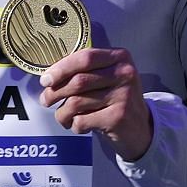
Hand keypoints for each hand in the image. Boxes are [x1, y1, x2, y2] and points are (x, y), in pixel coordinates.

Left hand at [39, 47, 153, 161]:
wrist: (140, 129)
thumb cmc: (115, 101)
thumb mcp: (108, 79)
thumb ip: (85, 72)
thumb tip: (49, 77)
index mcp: (120, 58)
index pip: (85, 57)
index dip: (61, 68)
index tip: (46, 79)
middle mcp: (124, 74)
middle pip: (78, 81)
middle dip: (55, 92)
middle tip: (46, 100)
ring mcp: (123, 96)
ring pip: (76, 102)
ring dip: (63, 113)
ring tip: (64, 117)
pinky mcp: (118, 117)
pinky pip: (82, 120)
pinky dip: (75, 126)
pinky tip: (80, 126)